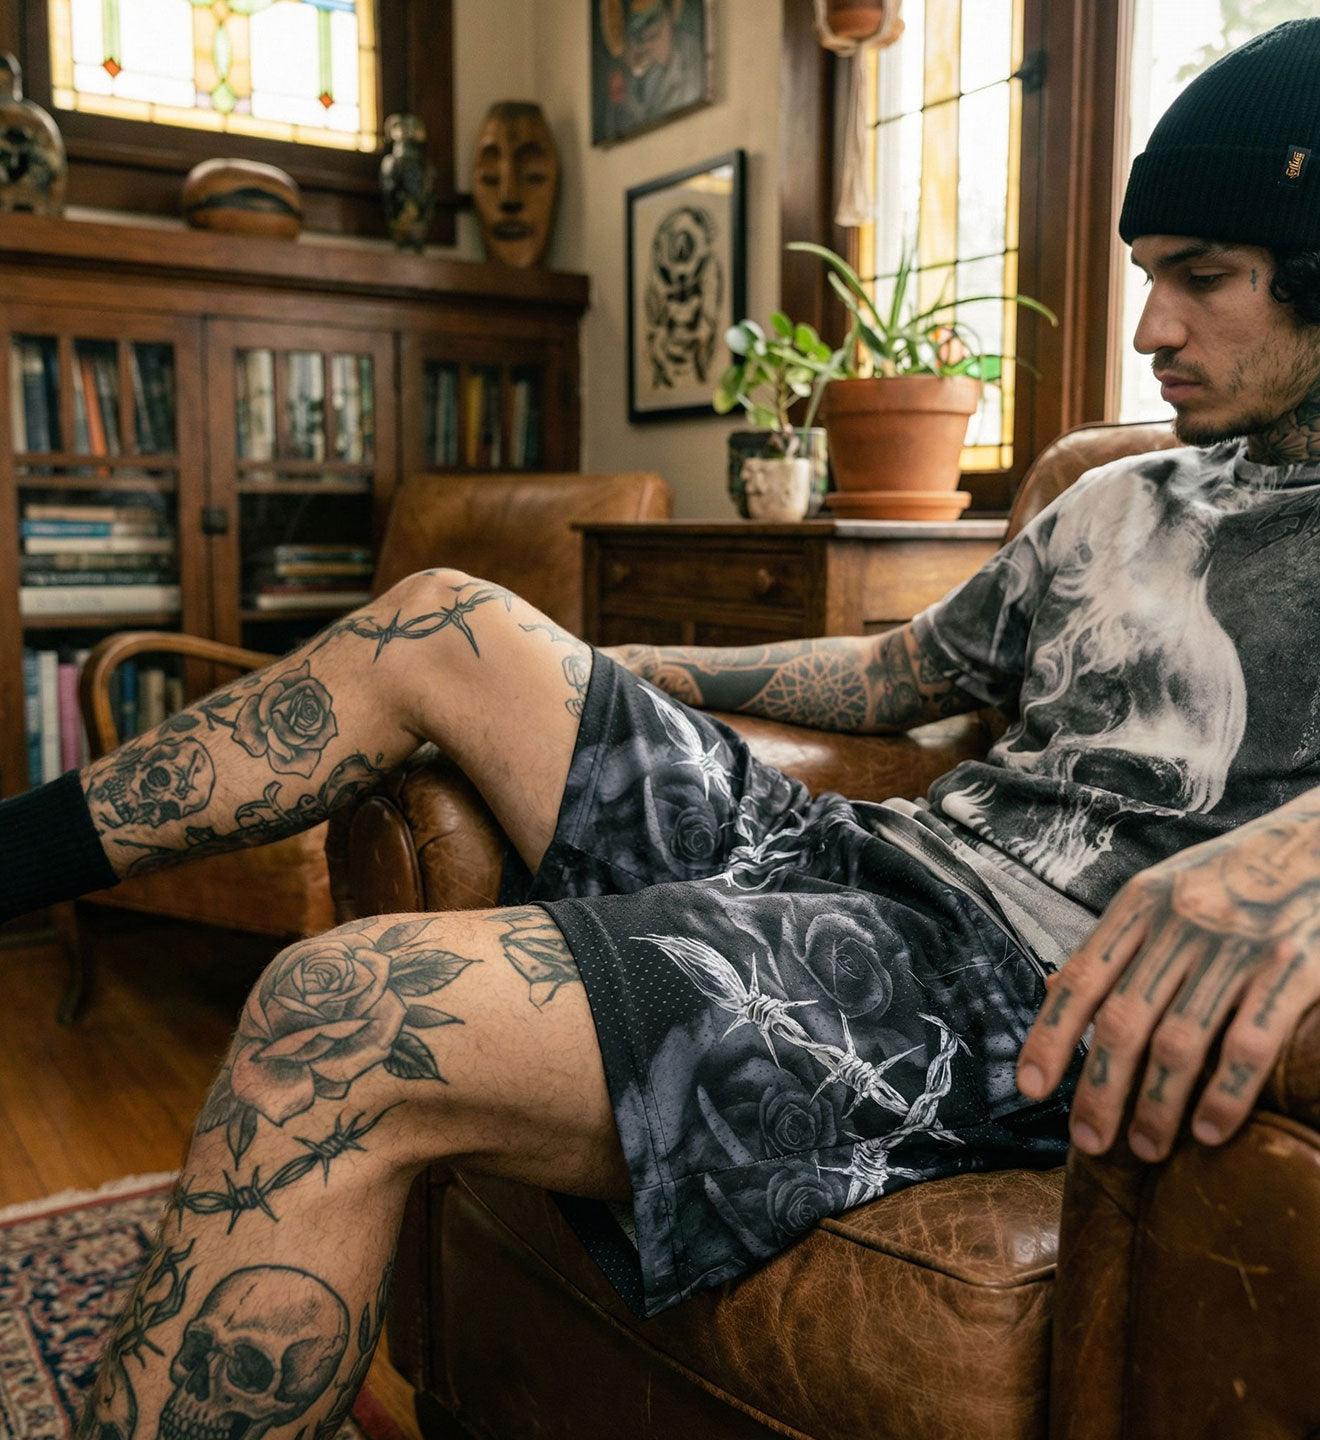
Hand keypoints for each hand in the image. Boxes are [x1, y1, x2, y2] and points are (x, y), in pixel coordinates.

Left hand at [1015, 797, 1319, 1161]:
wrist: (1318, 841)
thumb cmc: (1234, 875)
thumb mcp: (1165, 890)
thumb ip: (1119, 944)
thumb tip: (1051, 995)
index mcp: (1140, 904)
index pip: (1081, 978)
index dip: (1049, 1036)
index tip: (1028, 1088)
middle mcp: (1181, 923)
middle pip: (1123, 1022)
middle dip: (1099, 1091)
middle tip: (1090, 1144)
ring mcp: (1238, 946)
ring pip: (1178, 1043)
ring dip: (1156, 1107)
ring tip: (1146, 1150)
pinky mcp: (1295, 968)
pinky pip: (1247, 1045)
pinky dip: (1224, 1096)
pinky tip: (1210, 1132)